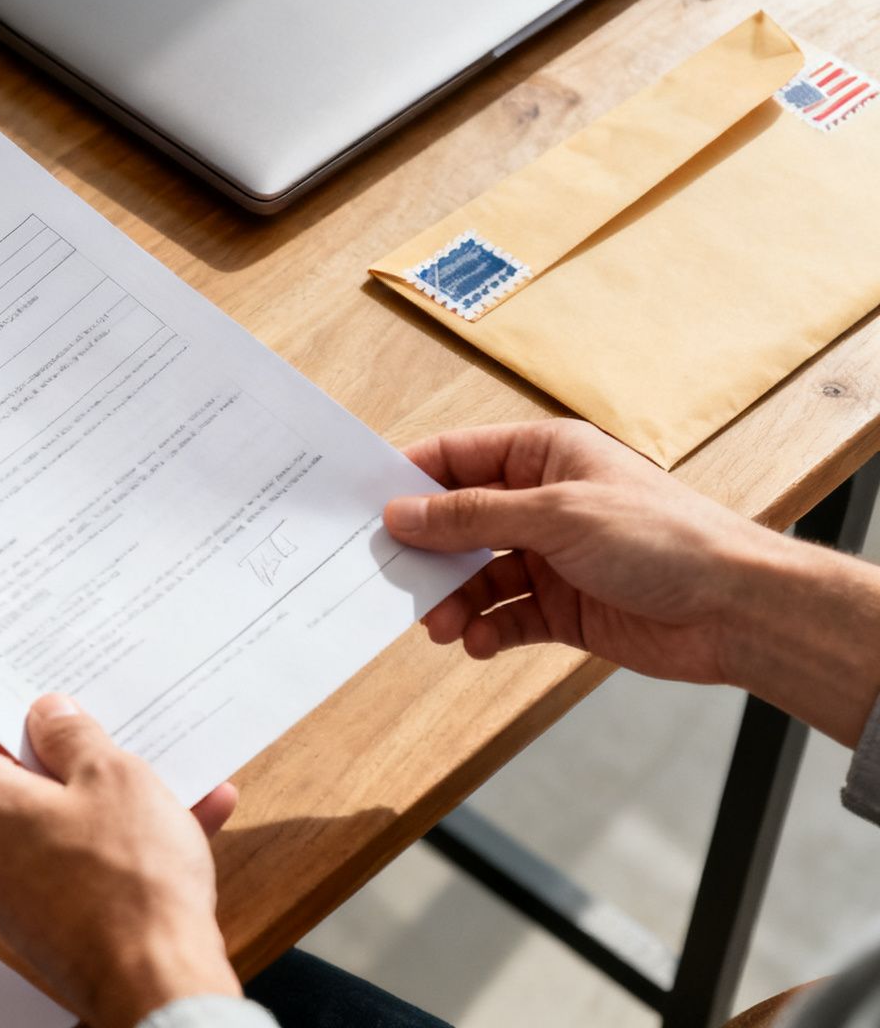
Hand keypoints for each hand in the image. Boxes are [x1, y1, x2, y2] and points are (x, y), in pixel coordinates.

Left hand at [0, 687, 241, 1027]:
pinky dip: (121, 834)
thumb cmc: (131, 882)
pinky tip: (192, 812)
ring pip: (52, 815)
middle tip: (78, 701)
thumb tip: (49, 714)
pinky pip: (79, 857)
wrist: (158, 983)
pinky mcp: (48, 918)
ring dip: (102, 787)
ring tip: (160, 758)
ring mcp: (12, 888)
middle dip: (47, 737)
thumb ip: (73, 735)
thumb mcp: (113, 778)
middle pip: (1, 771)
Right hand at [381, 418, 780, 684]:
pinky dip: (486, 630)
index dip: (409, 480)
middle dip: (426, 552)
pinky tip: (480, 642)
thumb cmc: (665, 540)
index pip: (457, 457)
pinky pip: (504, 616)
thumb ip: (471, 517)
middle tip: (391, 577)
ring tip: (440, 626)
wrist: (735, 610)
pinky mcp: (562, 608)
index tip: (363, 508)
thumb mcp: (555, 516)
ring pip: (476, 575)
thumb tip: (402, 513)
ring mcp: (551, 557)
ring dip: (453, 601)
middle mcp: (543, 503)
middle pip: (458, 521)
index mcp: (545, 456)